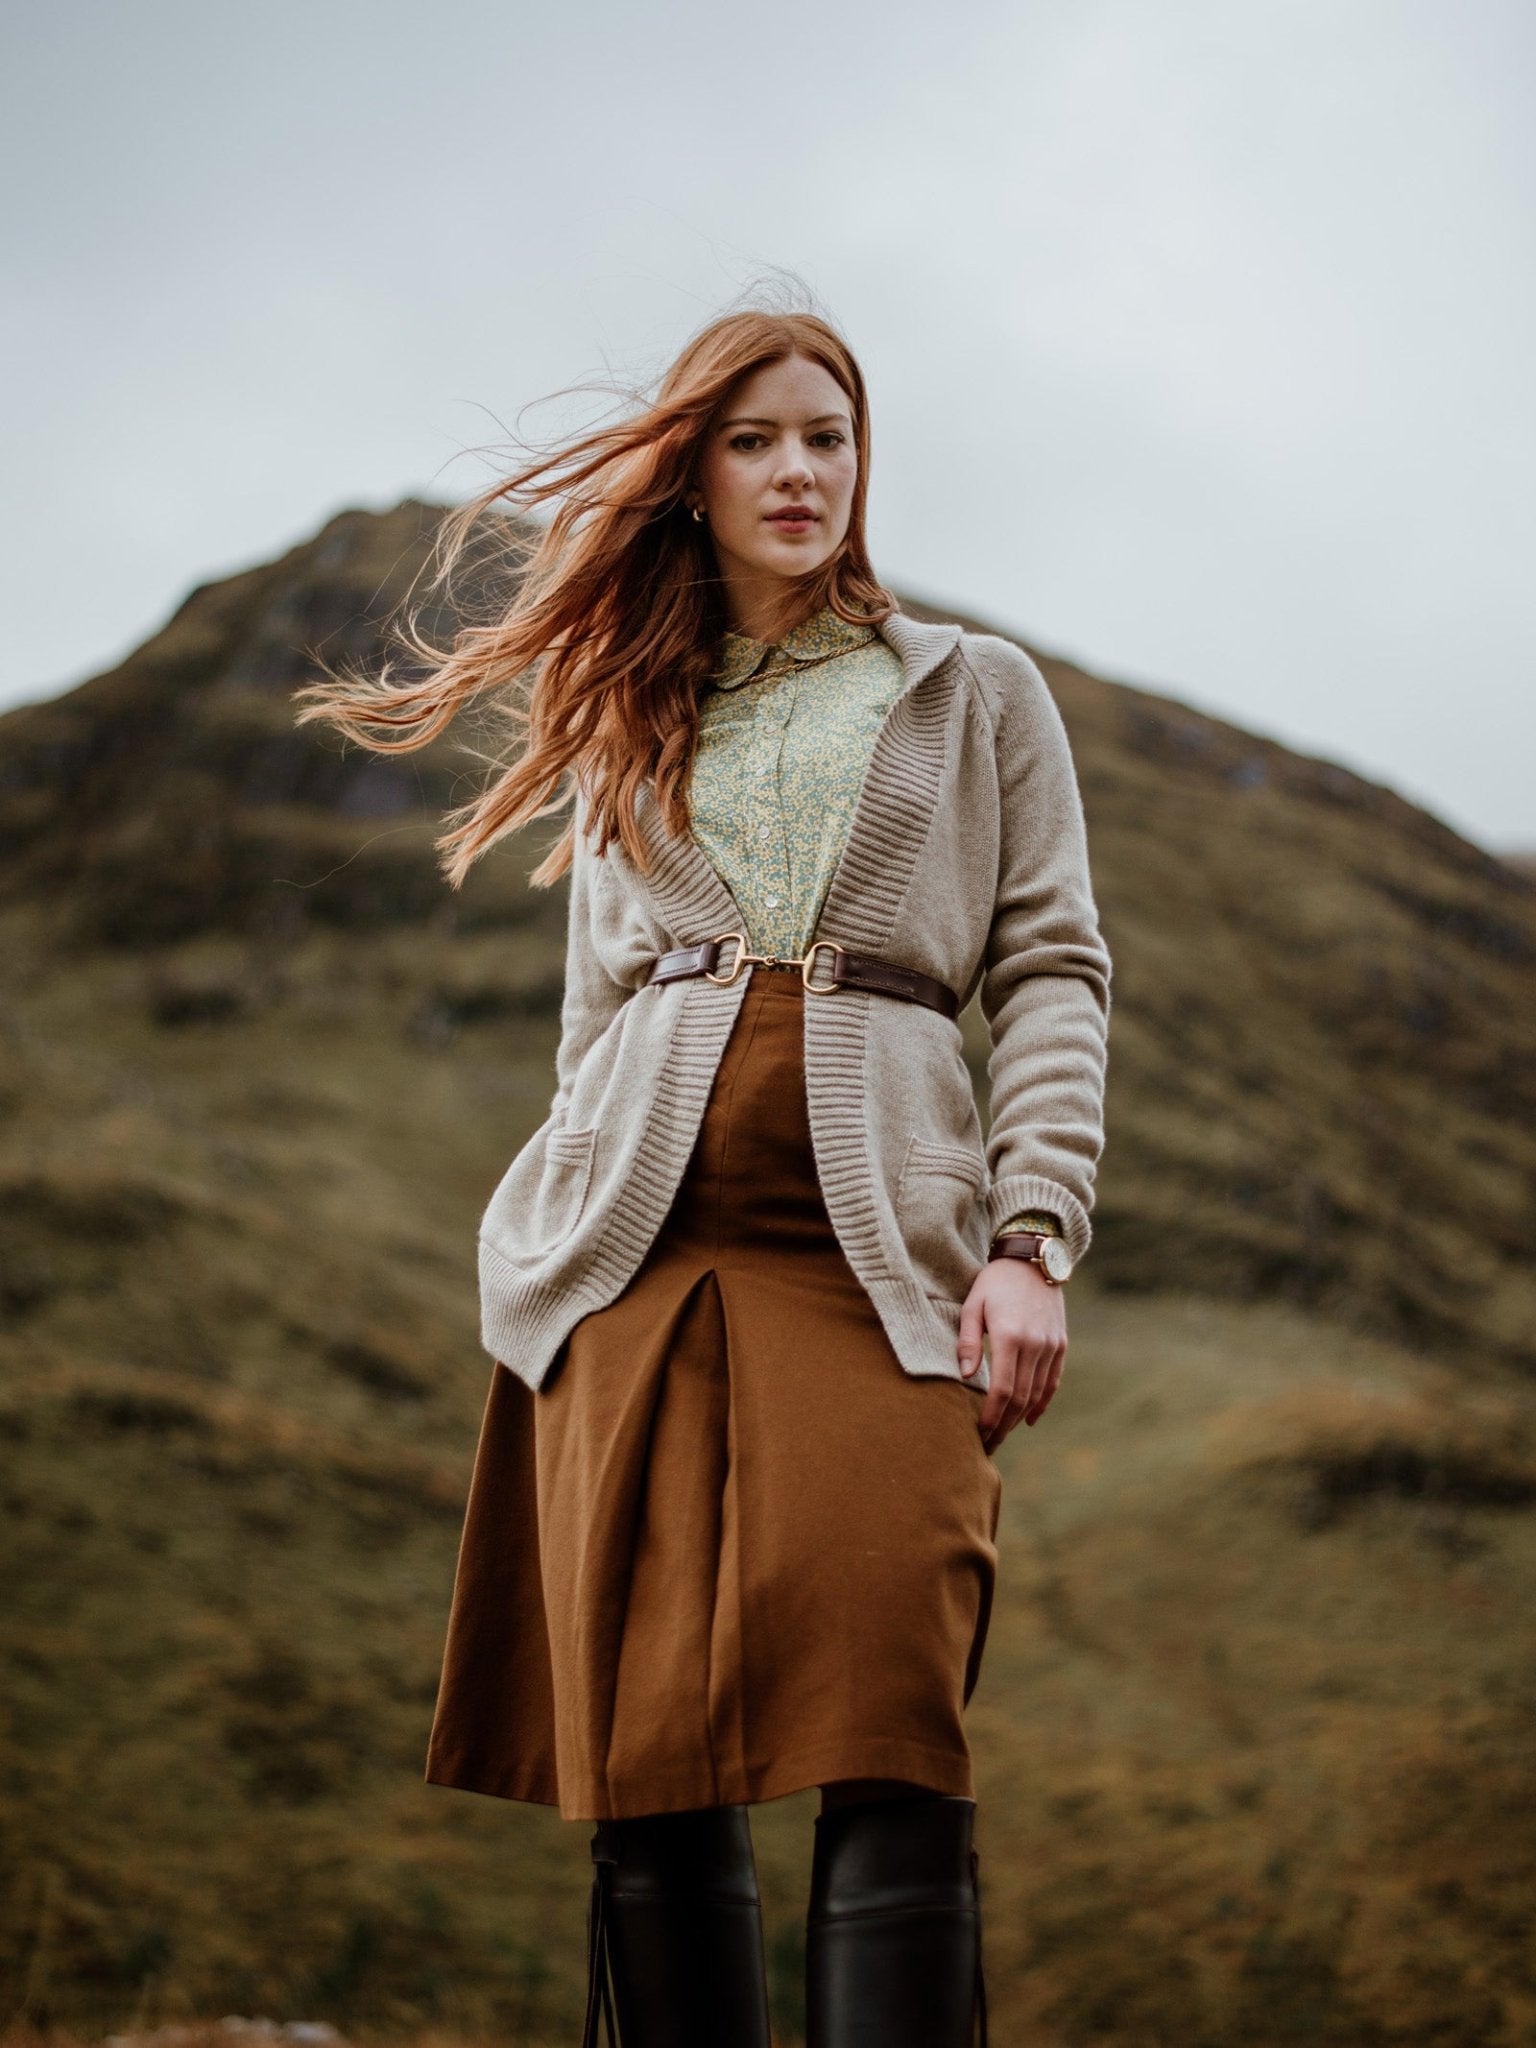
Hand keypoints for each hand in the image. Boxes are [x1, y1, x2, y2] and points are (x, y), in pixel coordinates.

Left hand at [956, 1257, 1067, 1451]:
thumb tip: (967, 1376)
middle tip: (988, 1444)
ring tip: (1002, 1433)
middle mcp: (1035, 1345)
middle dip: (1004, 1426)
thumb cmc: (995, 1282)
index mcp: (1010, 1337)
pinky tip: (1029, 1419)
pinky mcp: (1061, 1345)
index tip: (978, 1434)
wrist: (1033, 1259)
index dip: (991, 1416)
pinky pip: (1053, 1382)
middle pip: (1021, 1399)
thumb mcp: (973, 1305)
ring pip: (1037, 1394)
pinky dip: (1042, 1403)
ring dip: (1020, 1418)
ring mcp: (1051, 1346)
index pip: (1002, 1390)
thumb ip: (969, 1341)